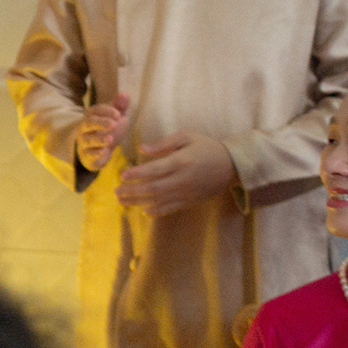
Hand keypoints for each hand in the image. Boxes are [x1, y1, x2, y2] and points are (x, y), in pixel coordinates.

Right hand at [75, 92, 131, 170]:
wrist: (101, 151)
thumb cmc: (108, 129)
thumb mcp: (116, 117)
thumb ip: (120, 106)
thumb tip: (124, 93)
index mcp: (92, 115)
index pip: (96, 110)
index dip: (107, 111)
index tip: (118, 114)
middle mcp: (85, 127)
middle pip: (89, 123)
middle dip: (101, 123)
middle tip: (113, 124)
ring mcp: (84, 141)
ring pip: (88, 139)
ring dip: (99, 139)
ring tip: (110, 139)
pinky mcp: (86, 154)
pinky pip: (88, 153)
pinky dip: (95, 153)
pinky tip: (104, 152)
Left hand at [116, 131, 234, 216]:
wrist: (232, 165)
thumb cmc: (206, 147)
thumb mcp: (187, 136)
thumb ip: (164, 143)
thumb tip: (142, 148)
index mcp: (181, 161)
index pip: (154, 170)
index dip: (137, 174)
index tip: (122, 174)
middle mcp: (183, 179)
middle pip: (153, 188)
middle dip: (132, 191)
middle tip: (116, 191)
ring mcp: (187, 192)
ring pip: (159, 200)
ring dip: (139, 202)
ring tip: (122, 201)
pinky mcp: (191, 201)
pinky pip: (172, 208)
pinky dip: (157, 211)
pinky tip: (144, 211)